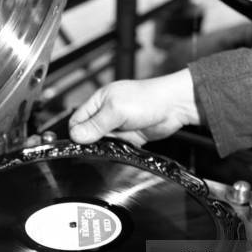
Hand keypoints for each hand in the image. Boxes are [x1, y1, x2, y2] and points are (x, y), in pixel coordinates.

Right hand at [69, 69, 202, 145]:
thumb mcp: (116, 110)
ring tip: (116, 144)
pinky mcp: (129, 138)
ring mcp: (118, 126)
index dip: (77, 132)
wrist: (174, 106)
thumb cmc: (148, 99)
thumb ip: (96, 125)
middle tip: (102, 144)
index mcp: (99, 102)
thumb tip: (76, 136)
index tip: (83, 142)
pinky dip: (118, 151)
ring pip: (102, 143)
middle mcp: (106, 114)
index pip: (77, 120)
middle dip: (92, 142)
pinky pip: (117, 148)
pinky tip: (123, 149)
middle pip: (88, 134)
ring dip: (106, 147)